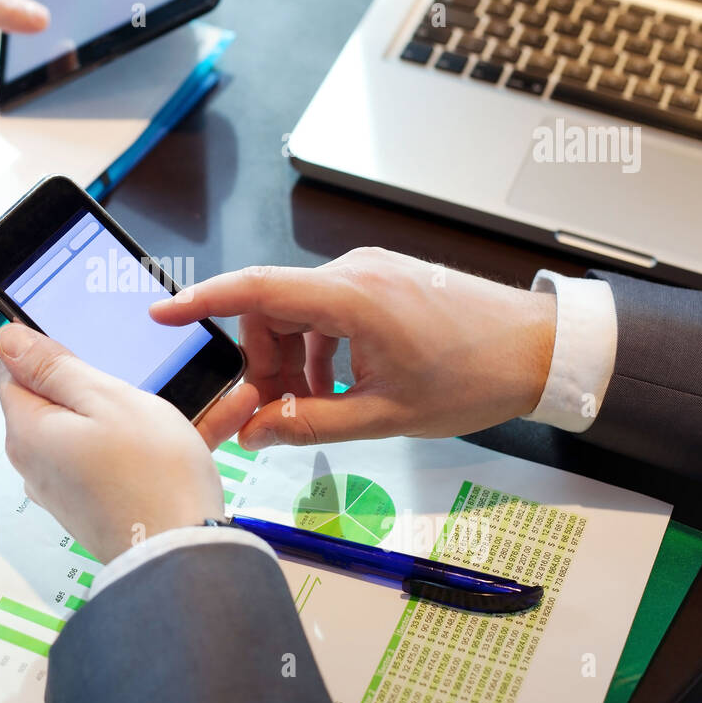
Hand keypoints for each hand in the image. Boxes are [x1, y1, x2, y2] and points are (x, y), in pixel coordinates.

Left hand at [0, 323, 259, 563]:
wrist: (184, 556)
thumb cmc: (152, 475)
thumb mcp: (106, 399)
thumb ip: (53, 367)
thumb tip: (6, 339)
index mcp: (28, 431)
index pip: (14, 370)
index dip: (49, 349)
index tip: (90, 344)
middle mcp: (36, 463)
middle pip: (55, 400)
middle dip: (99, 381)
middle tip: (147, 373)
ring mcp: (65, 488)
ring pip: (94, 428)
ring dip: (136, 411)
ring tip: (193, 400)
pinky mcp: (94, 505)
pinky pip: (113, 459)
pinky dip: (146, 443)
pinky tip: (192, 434)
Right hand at [150, 248, 556, 447]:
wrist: (541, 348)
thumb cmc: (476, 376)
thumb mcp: (385, 416)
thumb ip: (310, 424)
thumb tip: (256, 430)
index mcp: (351, 297)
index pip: (255, 289)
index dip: (200, 299)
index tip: (160, 312)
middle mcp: (354, 272)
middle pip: (272, 312)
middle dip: (260, 364)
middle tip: (269, 415)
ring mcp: (369, 272)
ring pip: (299, 315)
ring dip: (292, 362)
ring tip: (317, 408)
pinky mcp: (381, 280)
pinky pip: (327, 312)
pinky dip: (320, 350)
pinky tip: (340, 387)